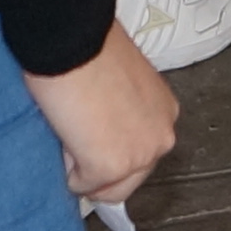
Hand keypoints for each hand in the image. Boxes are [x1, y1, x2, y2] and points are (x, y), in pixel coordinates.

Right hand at [21, 25, 178, 205]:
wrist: (73, 40)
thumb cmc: (89, 47)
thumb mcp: (120, 82)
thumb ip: (122, 111)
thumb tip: (100, 130)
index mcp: (165, 112)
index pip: (141, 154)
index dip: (109, 148)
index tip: (92, 136)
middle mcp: (162, 137)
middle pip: (128, 180)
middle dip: (99, 167)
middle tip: (76, 137)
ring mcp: (139, 156)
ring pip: (107, 190)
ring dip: (84, 170)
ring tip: (71, 131)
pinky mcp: (110, 167)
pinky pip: (81, 186)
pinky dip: (67, 170)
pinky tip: (65, 133)